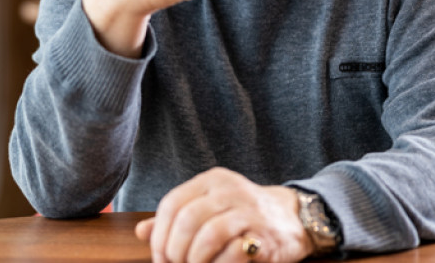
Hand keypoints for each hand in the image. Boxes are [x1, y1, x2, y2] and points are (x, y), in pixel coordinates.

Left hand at [134, 168, 312, 262]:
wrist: (293, 218)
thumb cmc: (242, 215)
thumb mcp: (209, 207)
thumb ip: (177, 218)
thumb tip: (141, 231)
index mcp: (211, 180)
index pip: (172, 203)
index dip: (160, 234)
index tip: (160, 256)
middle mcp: (230, 190)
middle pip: (187, 219)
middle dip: (174, 250)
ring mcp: (250, 212)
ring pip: (209, 234)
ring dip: (194, 260)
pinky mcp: (267, 238)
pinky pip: (234, 252)